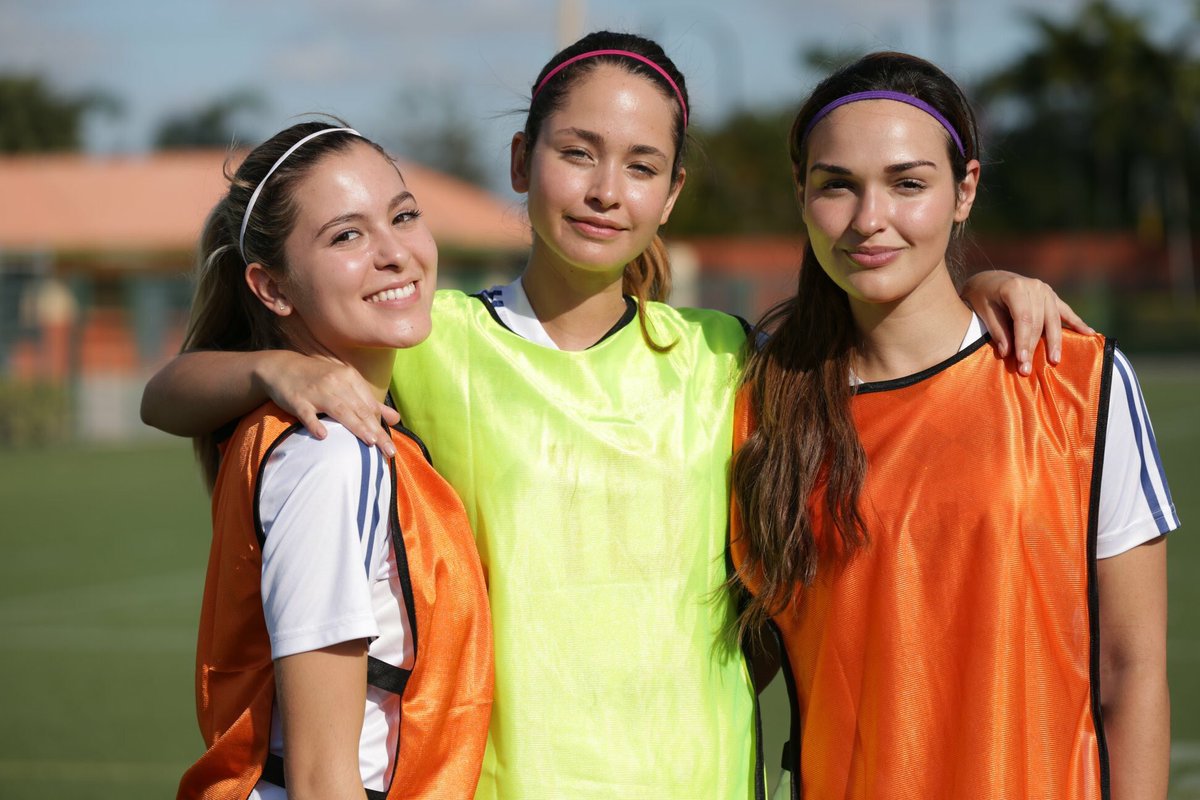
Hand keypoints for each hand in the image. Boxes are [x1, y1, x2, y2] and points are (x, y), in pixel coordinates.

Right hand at [254, 351, 400, 456]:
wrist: (282, 366)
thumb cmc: (318, 378)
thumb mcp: (346, 384)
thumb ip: (370, 402)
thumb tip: (395, 418)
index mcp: (349, 378)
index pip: (369, 406)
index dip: (381, 426)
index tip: (391, 447)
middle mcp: (335, 383)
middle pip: (359, 410)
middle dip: (375, 431)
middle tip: (388, 451)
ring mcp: (316, 391)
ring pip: (339, 410)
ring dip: (355, 426)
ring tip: (370, 442)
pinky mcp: (297, 399)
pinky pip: (307, 413)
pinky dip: (315, 423)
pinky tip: (323, 436)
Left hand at [961, 270, 1093, 375]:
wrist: (989, 278)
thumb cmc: (982, 295)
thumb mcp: (983, 311)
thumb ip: (997, 330)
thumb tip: (1008, 353)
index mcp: (1015, 288)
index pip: (1023, 320)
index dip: (1023, 342)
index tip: (1021, 361)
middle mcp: (1034, 287)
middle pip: (1038, 323)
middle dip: (1034, 348)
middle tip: (1027, 370)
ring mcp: (1045, 290)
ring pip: (1053, 320)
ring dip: (1055, 342)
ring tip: (1055, 360)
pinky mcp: (1051, 295)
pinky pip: (1065, 311)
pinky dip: (1077, 323)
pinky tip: (1090, 333)